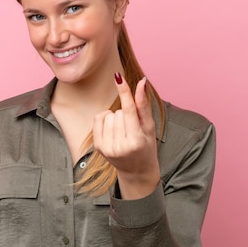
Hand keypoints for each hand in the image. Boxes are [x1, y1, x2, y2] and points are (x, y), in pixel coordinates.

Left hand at [93, 73, 160, 198]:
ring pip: (108, 114)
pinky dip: (105, 120)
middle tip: (132, 129)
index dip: (124, 92)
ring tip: (123, 132)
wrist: (136, 170)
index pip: (128, 111)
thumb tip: (142, 82)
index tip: (118, 76)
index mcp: (136, 141)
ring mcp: (107, 148)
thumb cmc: (146, 146)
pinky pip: (98, 118)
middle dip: (126, 115)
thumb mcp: (149, 127)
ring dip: (116, 118)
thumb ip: (143, 105)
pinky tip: (113, 130)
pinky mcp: (98, 147)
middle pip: (118, 111)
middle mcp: (120, 146)